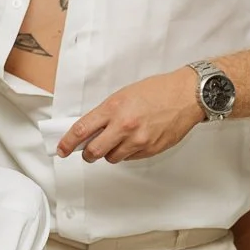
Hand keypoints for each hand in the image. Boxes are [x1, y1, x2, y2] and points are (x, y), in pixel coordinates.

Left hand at [57, 68, 202, 162]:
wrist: (186, 95)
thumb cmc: (157, 91)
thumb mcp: (123, 95)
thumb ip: (105, 113)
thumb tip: (89, 130)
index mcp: (114, 108)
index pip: (81, 130)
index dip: (67, 143)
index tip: (62, 149)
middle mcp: (124, 126)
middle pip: (93, 152)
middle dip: (87, 154)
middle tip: (88, 151)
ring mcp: (138, 140)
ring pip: (112, 158)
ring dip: (109, 153)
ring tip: (118, 141)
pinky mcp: (150, 150)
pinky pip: (130, 159)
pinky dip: (127, 153)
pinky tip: (134, 140)